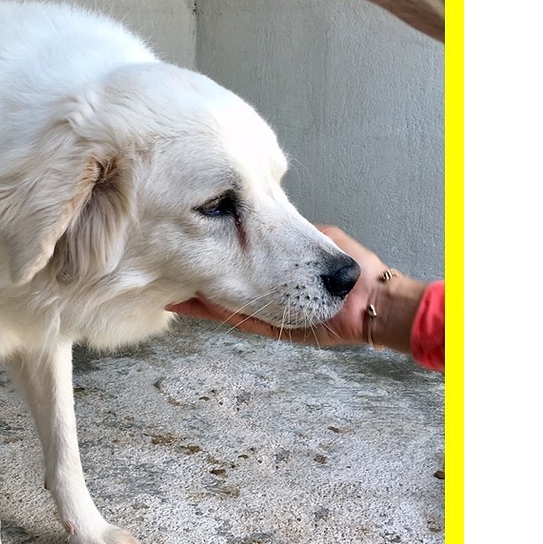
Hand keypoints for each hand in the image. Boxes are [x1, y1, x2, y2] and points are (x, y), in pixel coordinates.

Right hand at [167, 226, 424, 350]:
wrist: (376, 306)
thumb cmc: (356, 272)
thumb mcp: (321, 239)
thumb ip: (294, 233)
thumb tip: (273, 215)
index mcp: (281, 268)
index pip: (241, 255)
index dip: (216, 245)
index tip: (190, 231)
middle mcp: (269, 290)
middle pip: (225, 280)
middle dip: (197, 273)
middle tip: (167, 264)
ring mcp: (269, 309)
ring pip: (223, 300)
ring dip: (196, 294)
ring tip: (166, 285)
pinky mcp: (273, 328)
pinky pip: (236, 318)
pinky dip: (212, 311)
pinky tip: (186, 301)